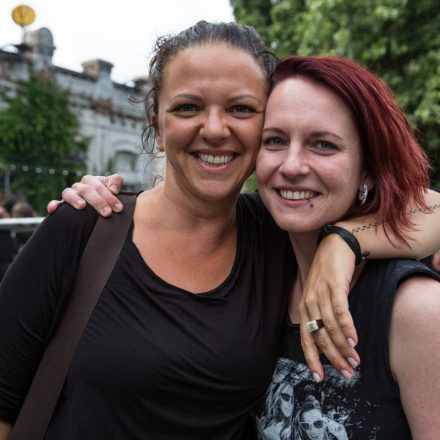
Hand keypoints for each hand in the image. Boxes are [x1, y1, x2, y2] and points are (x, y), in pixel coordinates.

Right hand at [47, 174, 123, 216]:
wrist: (98, 207)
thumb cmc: (106, 197)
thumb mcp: (113, 188)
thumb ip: (116, 182)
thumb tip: (113, 189)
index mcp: (90, 181)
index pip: (98, 186)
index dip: (109, 196)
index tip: (119, 208)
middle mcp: (78, 187)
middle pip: (86, 190)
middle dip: (98, 201)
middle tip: (107, 213)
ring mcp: (69, 195)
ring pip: (68, 193)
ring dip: (75, 199)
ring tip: (82, 206)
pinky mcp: (61, 205)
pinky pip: (55, 203)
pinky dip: (53, 205)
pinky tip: (53, 210)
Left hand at [299, 234, 359, 381]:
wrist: (335, 246)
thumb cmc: (328, 274)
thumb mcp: (320, 296)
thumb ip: (322, 315)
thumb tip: (331, 340)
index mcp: (304, 308)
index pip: (305, 338)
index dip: (312, 359)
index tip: (319, 378)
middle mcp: (309, 303)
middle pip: (319, 337)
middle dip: (333, 358)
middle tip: (347, 374)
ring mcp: (320, 294)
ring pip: (330, 327)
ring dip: (343, 347)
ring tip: (355, 361)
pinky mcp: (334, 286)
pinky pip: (340, 310)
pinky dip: (347, 327)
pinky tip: (354, 340)